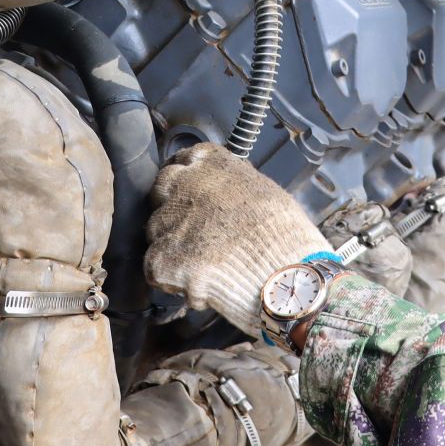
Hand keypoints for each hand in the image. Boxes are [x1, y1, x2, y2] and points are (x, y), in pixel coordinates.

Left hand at [144, 143, 329, 335]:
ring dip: (175, 247)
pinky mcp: (163, 257)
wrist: (288, 277)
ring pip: (157, 231)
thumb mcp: (265, 193)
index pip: (182, 161)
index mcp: (212, 166)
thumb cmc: (286, 239)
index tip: (188, 193)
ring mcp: (171, 221)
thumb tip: (224, 194)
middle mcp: (185, 185)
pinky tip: (201, 284)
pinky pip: (155, 268)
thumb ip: (234, 187)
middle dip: (173, 211)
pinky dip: (173, 279)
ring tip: (208, 265)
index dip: (185, 181)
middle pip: (161, 191)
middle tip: (196, 234)